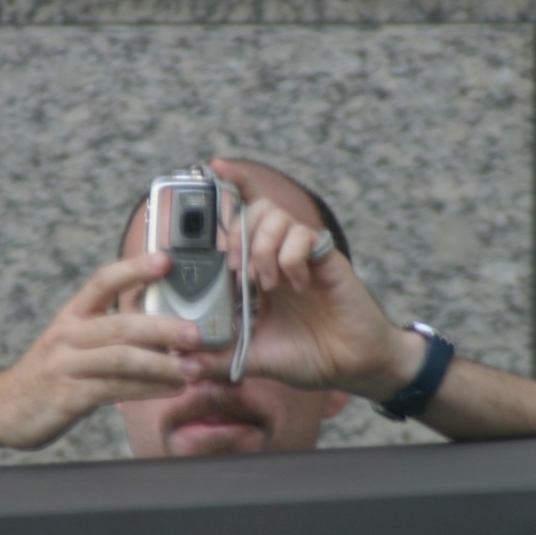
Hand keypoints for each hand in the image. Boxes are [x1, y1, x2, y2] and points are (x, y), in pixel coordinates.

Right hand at [0, 251, 202, 448]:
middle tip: (195, 333)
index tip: (165, 261)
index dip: (134, 269)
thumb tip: (163, 327)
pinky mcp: (69, 396)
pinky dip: (148, 388)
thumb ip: (109, 333)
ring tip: (192, 368)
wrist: (1, 409)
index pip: (103, 282)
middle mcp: (68, 336)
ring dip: (162, 363)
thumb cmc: (48, 375)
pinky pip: (116, 389)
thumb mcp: (71, 344)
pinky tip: (171, 388)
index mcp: (71, 316)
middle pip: (121, 324)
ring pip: (121, 358)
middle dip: (163, 327)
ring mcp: (66, 366)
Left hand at [190, 159, 418, 400]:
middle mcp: (282, 255)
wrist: (353, 367)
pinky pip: (303, 235)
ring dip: (263, 248)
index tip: (213, 167)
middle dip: (238, 233)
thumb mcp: (253, 357)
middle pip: (256, 209)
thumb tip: (182, 362)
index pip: (244, 217)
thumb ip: (218, 356)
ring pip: (276, 216)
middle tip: (237, 269)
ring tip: (268, 284)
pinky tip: (296, 284)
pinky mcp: (327, 259)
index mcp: (261, 270)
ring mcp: (305, 255)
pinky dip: (291, 258)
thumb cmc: (309, 356)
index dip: (232, 186)